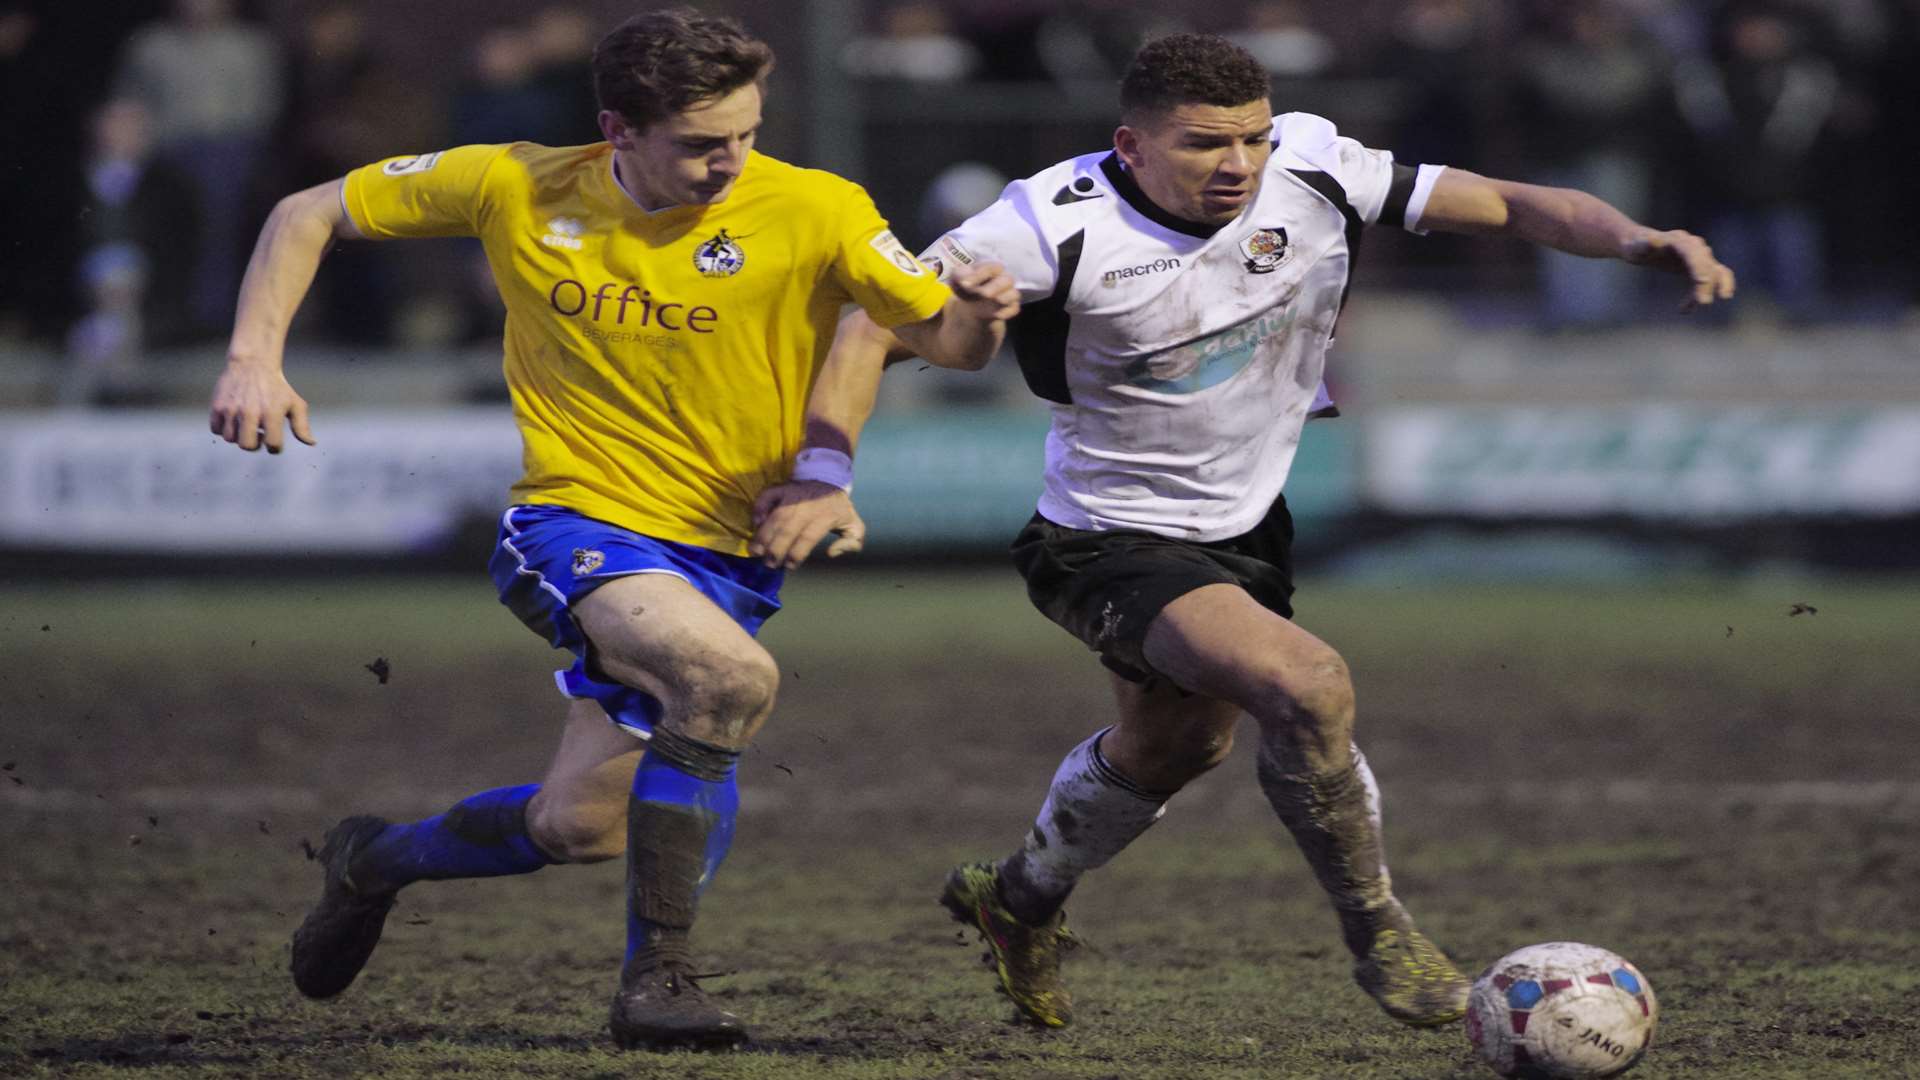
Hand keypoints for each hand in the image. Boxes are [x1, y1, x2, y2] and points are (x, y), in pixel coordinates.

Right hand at [209, 359, 314, 452]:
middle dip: (254, 445)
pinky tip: (234, 419)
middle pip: (247, 446)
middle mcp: (250, 412)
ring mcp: (231, 409)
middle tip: (258, 434)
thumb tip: (311, 443)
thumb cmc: (277, 387)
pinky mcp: (217, 406)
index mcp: (272, 413)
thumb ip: (302, 426)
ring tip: (247, 424)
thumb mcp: (295, 403)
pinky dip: (224, 428)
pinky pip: (216, 429)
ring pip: (230, 439)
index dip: (275, 447)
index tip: (274, 440)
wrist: (253, 364)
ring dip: (239, 435)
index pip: (272, 445)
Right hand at [749, 481, 865, 569]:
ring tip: (755, 551)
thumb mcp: (855, 525)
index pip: (808, 537)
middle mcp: (807, 506)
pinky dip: (759, 508)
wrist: (830, 478)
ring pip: (775, 516)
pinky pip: (767, 496)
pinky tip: (756, 523)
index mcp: (826, 516)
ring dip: (763, 535)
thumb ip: (852, 543)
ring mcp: (793, 496)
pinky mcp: (782, 488)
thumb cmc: (839, 507)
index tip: (789, 566)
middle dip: (776, 549)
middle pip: (788, 530)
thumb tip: (831, 553)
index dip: (797, 553)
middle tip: (768, 564)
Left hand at [950, 262, 1019, 320]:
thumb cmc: (967, 287)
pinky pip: (1014, 309)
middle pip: (1008, 279)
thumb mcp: (957, 278)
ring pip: (1014, 294)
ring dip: (1002, 298)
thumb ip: (959, 275)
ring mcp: (1009, 293)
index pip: (991, 268)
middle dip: (994, 287)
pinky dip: (1005, 312)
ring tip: (988, 302)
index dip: (978, 275)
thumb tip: (965, 281)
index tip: (964, 284)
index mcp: (992, 269)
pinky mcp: (1012, 307)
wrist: (972, 305)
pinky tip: (994, 314)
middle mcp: (1004, 279)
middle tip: (982, 294)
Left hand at [1622, 229, 1735, 311]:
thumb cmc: (1638, 245)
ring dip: (1717, 286)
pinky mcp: (1698, 266)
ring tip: (1702, 304)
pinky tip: (1688, 309)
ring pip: (1715, 271)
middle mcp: (1694, 246)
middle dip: (1707, 283)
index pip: (1693, 253)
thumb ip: (1646, 244)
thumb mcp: (1637, 246)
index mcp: (1680, 240)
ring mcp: (1698, 256)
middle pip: (1706, 264)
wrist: (1642, 244)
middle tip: (1703, 302)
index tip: (1703, 281)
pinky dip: (1709, 290)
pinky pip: (1712, 277)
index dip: (1699, 267)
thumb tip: (1652, 240)